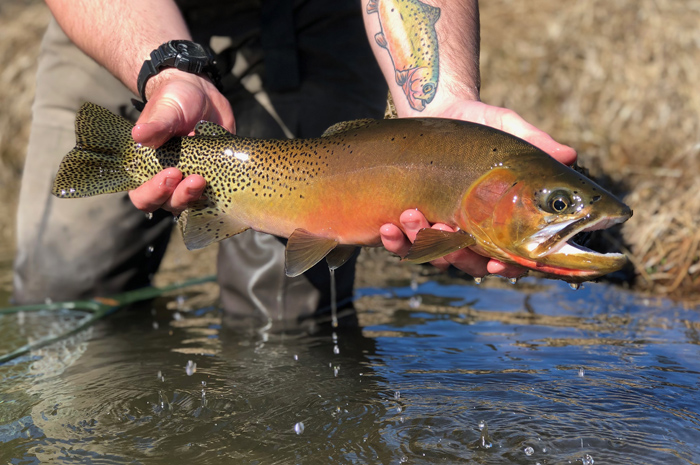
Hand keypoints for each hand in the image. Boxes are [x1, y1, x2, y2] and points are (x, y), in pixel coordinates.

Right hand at [128, 70, 234, 214]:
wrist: (203, 96)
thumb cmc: (175, 102)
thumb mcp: (166, 109)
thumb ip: (156, 125)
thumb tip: (139, 134)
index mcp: (147, 169)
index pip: (142, 196)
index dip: (153, 192)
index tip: (171, 174)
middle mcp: (168, 181)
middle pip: (169, 204)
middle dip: (180, 196)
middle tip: (195, 179)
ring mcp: (191, 182)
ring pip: (191, 204)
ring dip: (197, 196)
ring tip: (204, 179)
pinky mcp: (214, 181)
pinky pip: (215, 198)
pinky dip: (219, 196)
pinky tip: (226, 185)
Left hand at [380, 99, 577, 278]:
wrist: (436, 113)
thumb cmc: (480, 124)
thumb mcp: (506, 128)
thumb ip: (534, 143)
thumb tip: (569, 155)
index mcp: (503, 220)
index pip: (513, 259)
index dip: (509, 269)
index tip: (499, 264)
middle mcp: (474, 233)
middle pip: (470, 265)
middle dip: (457, 256)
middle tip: (448, 232)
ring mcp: (441, 232)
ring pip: (435, 257)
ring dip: (422, 242)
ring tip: (411, 216)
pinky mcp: (413, 225)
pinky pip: (404, 246)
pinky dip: (396, 241)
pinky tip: (390, 227)